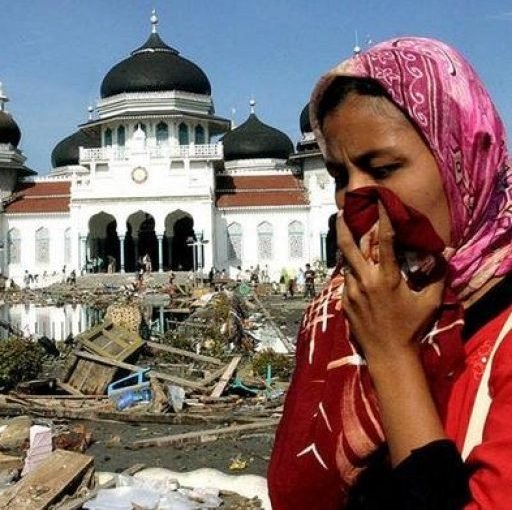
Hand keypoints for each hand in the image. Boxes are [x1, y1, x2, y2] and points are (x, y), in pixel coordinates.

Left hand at [338, 202, 443, 364]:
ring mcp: (351, 292)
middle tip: (340, 212)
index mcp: (386, 278)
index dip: (383, 219)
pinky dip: (352, 272)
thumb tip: (445, 256)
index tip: (381, 203)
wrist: (388, 356)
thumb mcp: (429, 302)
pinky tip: (356, 270)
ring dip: (349, 251)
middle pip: (347, 247)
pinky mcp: (344, 303)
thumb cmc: (411, 329)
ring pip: (347, 264)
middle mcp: (364, 282)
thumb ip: (437, 277)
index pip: (384, 242)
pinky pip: (346, 281)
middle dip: (343, 227)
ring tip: (349, 238)